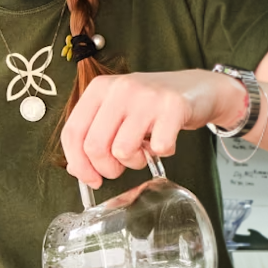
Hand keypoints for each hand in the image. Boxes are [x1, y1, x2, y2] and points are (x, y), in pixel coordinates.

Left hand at [61, 70, 246, 187]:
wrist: (195, 88)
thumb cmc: (150, 105)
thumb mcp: (116, 112)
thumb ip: (93, 135)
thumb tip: (77, 169)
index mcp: (99, 88)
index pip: (72, 132)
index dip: (78, 163)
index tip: (90, 179)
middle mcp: (120, 88)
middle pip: (94, 146)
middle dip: (107, 168)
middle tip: (120, 168)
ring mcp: (146, 96)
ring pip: (123, 150)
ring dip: (135, 162)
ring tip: (144, 150)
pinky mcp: (173, 106)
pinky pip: (158, 148)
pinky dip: (161, 154)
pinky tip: (163, 141)